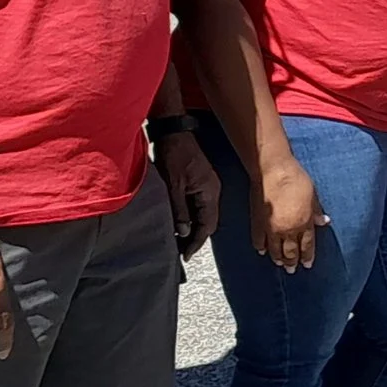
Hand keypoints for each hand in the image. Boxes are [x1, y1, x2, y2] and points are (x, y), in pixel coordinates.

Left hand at [155, 130, 220, 256]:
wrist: (173, 130)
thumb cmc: (173, 154)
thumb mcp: (174, 185)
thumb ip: (180, 211)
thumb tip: (184, 233)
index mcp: (210, 192)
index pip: (207, 225)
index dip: (196, 242)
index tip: (185, 255)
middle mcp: (213, 190)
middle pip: (208, 222)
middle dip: (195, 238)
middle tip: (181, 252)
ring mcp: (208, 185)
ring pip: (203, 214)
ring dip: (193, 227)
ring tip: (179, 241)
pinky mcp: (200, 182)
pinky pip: (199, 205)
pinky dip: (191, 216)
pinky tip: (180, 222)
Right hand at [255, 158, 329, 271]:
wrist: (272, 171)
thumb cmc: (296, 179)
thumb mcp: (313, 195)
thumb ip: (316, 210)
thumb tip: (324, 221)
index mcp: (304, 223)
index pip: (306, 246)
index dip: (307, 257)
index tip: (307, 265)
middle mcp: (288, 230)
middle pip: (290, 252)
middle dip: (292, 263)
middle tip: (292, 270)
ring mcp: (271, 228)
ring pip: (275, 250)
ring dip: (278, 259)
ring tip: (280, 264)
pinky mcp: (258, 223)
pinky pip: (259, 241)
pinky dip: (262, 248)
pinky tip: (263, 251)